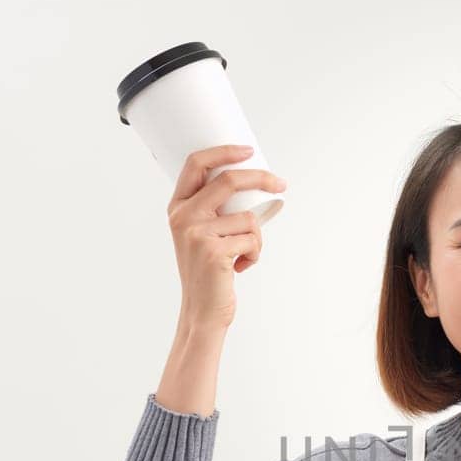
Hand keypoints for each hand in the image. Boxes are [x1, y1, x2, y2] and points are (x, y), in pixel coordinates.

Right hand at [166, 144, 287, 330]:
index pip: (196, 164)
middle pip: (229, 181)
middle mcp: (183, 216)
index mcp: (178, 207)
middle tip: (281, 185)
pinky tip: (239, 267)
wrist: (202, 310)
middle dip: (261, 178)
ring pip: (248, 217)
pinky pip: (252, 239)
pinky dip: (254, 254)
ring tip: (242, 255)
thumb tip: (253, 183)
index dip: (224, 152)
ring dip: (256, 238)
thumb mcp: (201, 234)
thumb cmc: (209, 271)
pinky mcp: (213, 251)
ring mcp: (196, 233)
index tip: (248, 150)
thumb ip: (214, 209)